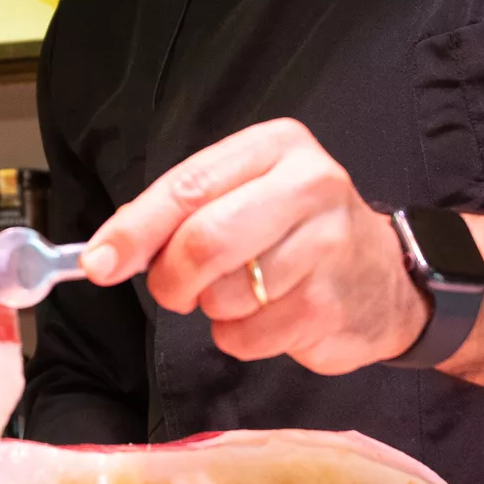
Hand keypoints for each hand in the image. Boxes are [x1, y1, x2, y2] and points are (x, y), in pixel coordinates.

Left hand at [78, 119, 431, 372]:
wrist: (386, 279)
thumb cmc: (296, 233)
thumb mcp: (243, 196)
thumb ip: (177, 214)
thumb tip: (104, 254)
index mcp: (276, 146)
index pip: (188, 186)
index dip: (135, 229)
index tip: (97, 262)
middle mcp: (310, 184)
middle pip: (205, 240)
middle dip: (171, 278)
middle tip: (172, 291)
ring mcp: (328, 245)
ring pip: (224, 294)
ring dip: (213, 308)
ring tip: (245, 293)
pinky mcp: (330, 304)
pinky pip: (248, 335)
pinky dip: (240, 337)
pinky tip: (269, 316)